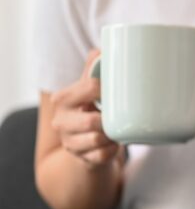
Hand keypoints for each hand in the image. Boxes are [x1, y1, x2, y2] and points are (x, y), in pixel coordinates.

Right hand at [49, 50, 123, 167]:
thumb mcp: (88, 89)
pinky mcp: (82, 159)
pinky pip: (104, 155)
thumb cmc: (90, 109)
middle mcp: (61, 122)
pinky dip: (114, 149)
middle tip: (120, 114)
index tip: (119, 90)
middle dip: (110, 119)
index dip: (108, 88)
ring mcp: (70, 143)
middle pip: (92, 121)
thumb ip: (93, 70)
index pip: (90, 87)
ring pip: (98, 139)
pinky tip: (115, 142)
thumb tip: (101, 49)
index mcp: (63, 99)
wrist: (84, 144)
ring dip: (114, 135)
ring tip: (117, 128)